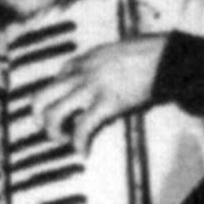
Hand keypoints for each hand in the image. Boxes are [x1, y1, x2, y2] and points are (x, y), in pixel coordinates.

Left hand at [30, 34, 166, 155]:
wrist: (165, 57)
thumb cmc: (148, 53)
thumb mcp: (115, 51)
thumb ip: (101, 64)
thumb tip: (99, 78)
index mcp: (83, 60)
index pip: (56, 79)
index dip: (56, 97)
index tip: (64, 109)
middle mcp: (80, 74)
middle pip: (41, 96)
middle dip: (38, 116)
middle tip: (48, 128)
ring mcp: (90, 89)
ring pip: (53, 114)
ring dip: (54, 132)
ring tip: (64, 140)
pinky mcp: (105, 104)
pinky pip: (82, 128)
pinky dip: (79, 144)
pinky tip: (83, 152)